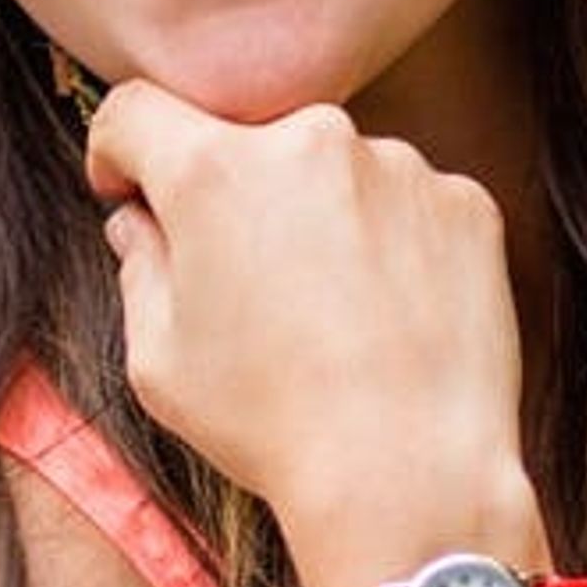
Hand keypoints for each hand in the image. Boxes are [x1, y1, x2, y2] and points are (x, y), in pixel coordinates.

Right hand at [85, 82, 531, 559]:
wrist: (410, 474)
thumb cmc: (270, 426)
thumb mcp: (160, 361)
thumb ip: (140, 267)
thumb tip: (142, 224)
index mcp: (213, 170)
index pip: (138, 112)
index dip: (120, 153)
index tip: (133, 194)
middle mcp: (310, 141)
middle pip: (248, 147)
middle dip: (237, 200)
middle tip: (251, 289)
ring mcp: (399, 167)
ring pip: (336, 174)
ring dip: (323, 220)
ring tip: (335, 321)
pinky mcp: (465, 203)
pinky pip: (409, 205)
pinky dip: (395, 246)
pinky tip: (392, 322)